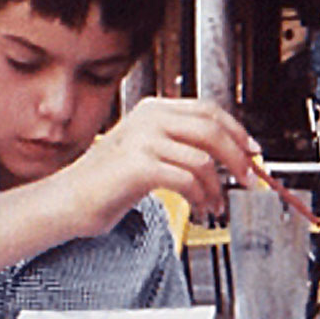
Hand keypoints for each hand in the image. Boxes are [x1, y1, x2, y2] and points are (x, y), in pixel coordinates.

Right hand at [58, 98, 259, 235]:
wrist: (67, 202)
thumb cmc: (107, 184)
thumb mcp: (150, 154)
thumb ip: (183, 147)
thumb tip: (230, 156)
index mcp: (153, 109)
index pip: (209, 111)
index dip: (237, 131)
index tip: (252, 151)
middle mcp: (149, 118)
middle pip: (212, 130)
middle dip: (238, 157)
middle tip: (249, 179)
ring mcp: (143, 139)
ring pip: (203, 159)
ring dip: (217, 188)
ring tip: (216, 204)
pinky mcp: (139, 165)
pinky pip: (187, 180)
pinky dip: (201, 197)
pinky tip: (201, 208)